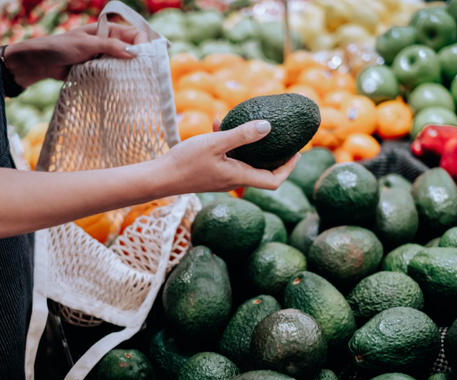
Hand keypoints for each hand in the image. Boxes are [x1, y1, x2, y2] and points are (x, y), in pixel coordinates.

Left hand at [3, 22, 147, 87]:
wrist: (40, 63)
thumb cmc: (61, 47)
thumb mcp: (86, 44)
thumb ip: (110, 46)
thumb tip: (134, 53)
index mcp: (106, 30)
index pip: (133, 33)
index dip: (141, 43)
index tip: (143, 56)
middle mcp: (107, 43)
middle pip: (131, 50)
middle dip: (138, 59)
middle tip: (145, 72)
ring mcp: (102, 57)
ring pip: (123, 64)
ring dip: (128, 71)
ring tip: (136, 81)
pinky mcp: (97, 70)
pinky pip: (112, 74)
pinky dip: (118, 79)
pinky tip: (123, 86)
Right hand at [159, 120, 300, 194]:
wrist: (159, 177)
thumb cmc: (186, 162)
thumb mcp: (216, 143)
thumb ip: (242, 135)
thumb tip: (268, 126)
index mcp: (239, 176)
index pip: (273, 181)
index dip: (288, 169)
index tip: (296, 154)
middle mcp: (233, 180)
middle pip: (261, 171)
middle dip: (272, 154)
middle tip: (281, 137)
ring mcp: (221, 176)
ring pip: (242, 160)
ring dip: (246, 142)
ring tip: (244, 122)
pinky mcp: (210, 171)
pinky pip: (226, 156)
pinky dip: (227, 141)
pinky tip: (216, 123)